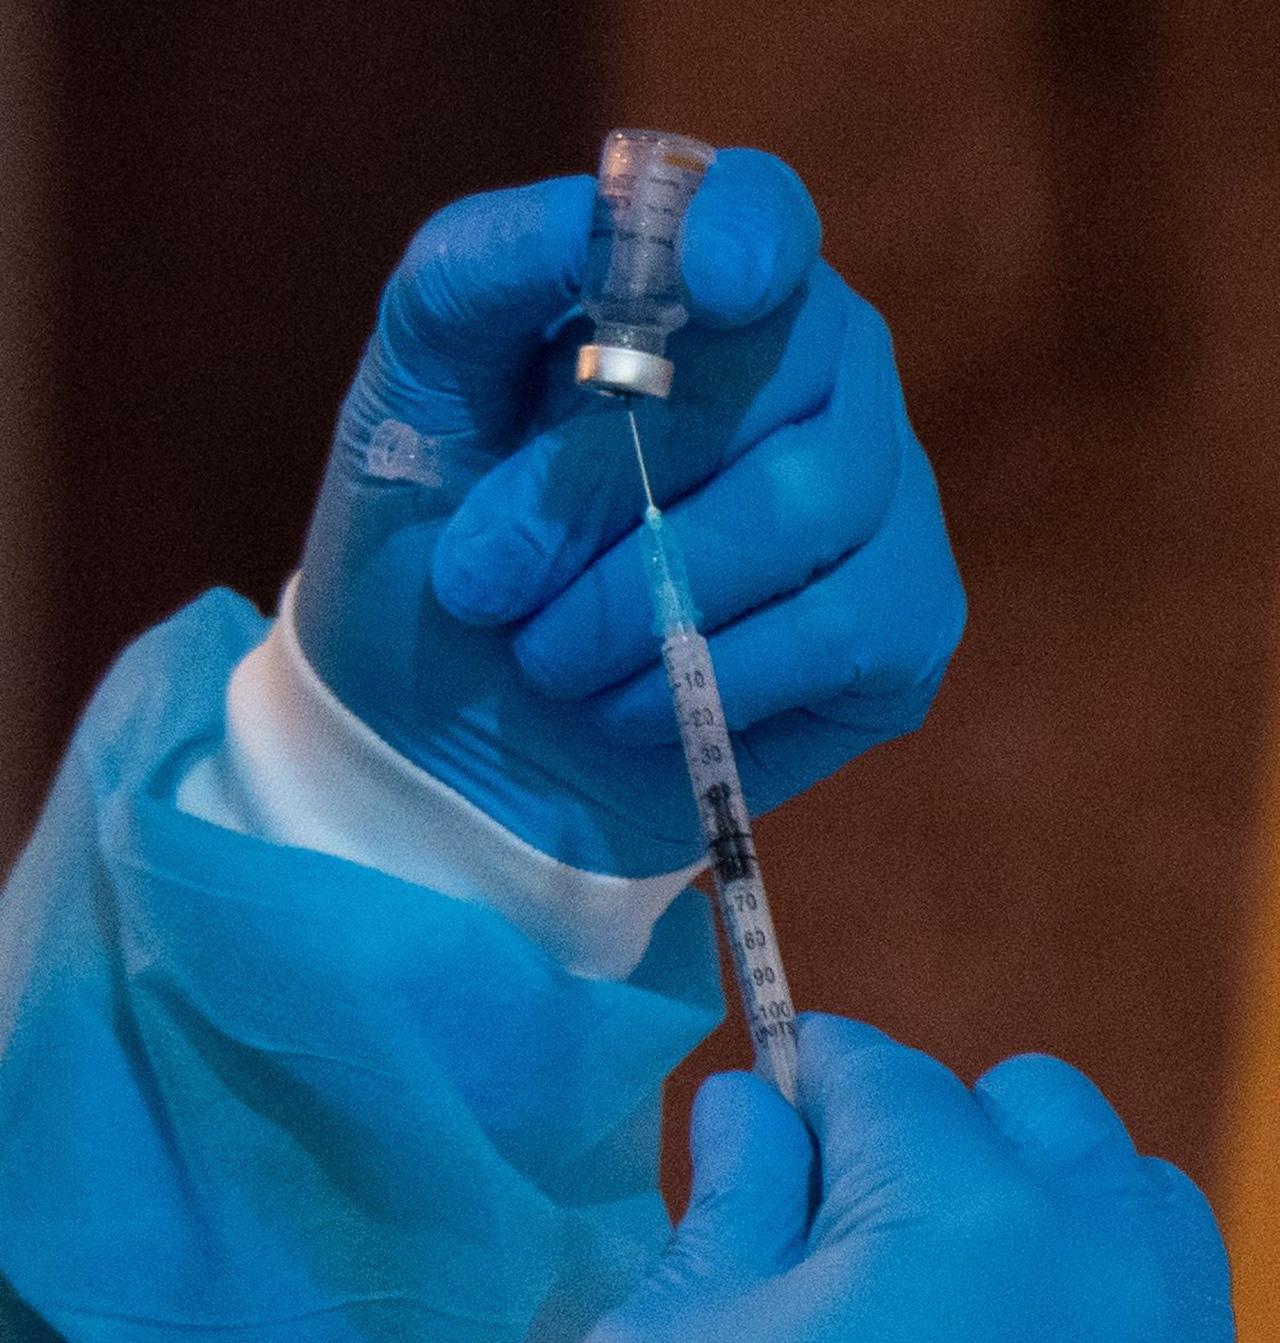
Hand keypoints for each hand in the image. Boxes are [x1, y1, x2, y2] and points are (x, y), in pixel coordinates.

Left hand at [294, 151, 965, 876]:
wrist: (454, 749)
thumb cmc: (444, 558)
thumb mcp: (413, 404)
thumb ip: (475, 279)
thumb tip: (584, 222)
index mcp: (712, 290)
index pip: (763, 214)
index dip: (744, 235)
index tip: (706, 282)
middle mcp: (823, 374)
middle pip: (768, 381)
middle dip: (600, 491)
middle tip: (483, 582)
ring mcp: (884, 499)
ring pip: (806, 510)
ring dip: (643, 602)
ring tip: (547, 659)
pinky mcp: (905, 629)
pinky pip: (840, 632)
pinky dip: (713, 678)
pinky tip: (630, 705)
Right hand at [572, 1015, 1276, 1342]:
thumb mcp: (666, 1340)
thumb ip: (728, 1193)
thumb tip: (749, 1102)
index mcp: (953, 1206)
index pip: (885, 1073)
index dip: (819, 1076)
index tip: (790, 1095)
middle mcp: (1101, 1259)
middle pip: (1036, 1109)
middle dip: (946, 1131)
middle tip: (868, 1222)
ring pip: (1138, 1203)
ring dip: (1053, 1211)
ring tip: (972, 1300)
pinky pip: (1181, 1340)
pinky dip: (1111, 1337)